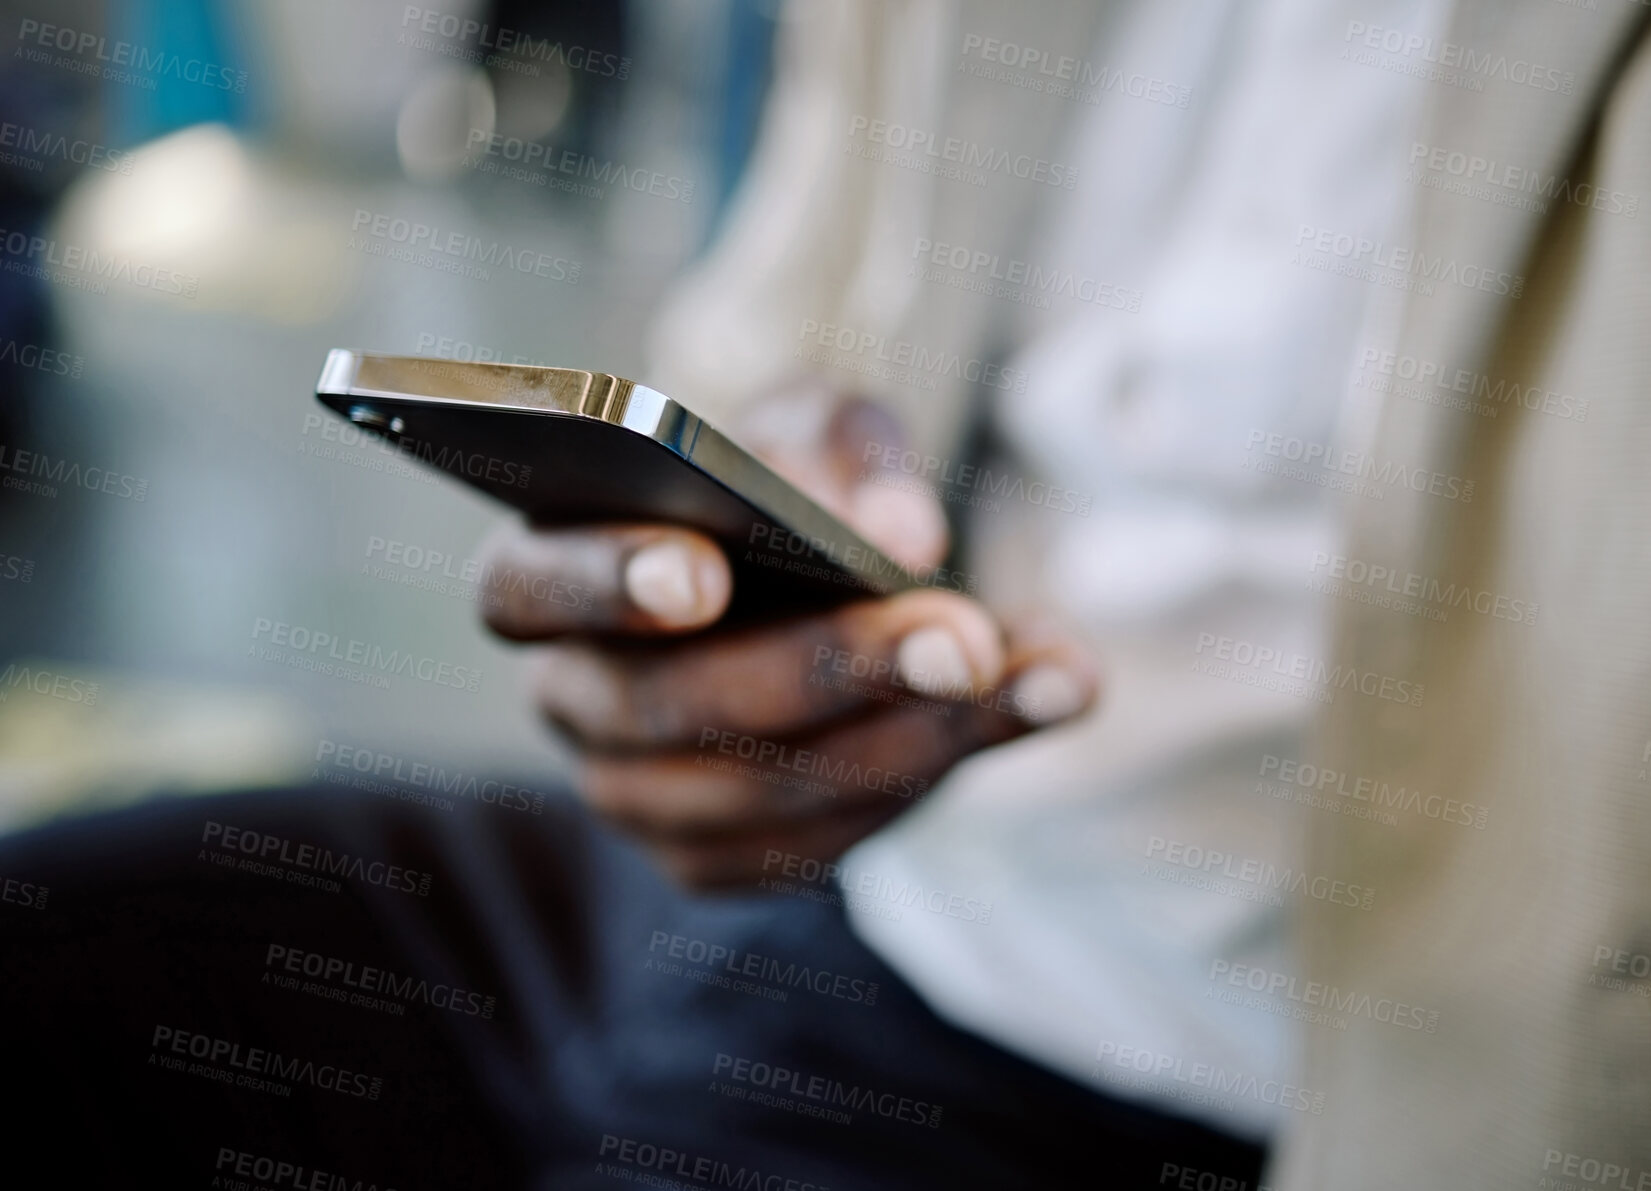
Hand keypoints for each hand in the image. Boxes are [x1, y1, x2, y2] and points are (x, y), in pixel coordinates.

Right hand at [477, 385, 1097, 889]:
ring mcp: (633, 796)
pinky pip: (820, 843)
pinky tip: (1041, 696)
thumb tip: (902, 536)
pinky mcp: (714, 859)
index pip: (531, 588)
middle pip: (666, 708)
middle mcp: (572, 697)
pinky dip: (938, 771)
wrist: (798, 585)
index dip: (607, 583)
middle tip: (954, 639)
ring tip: (1029, 672)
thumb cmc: (779, 486)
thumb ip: (845, 456)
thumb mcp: (813, 429)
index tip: (704, 573)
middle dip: (823, 672)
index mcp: (546, 573)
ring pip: (757, 796)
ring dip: (906, 736)